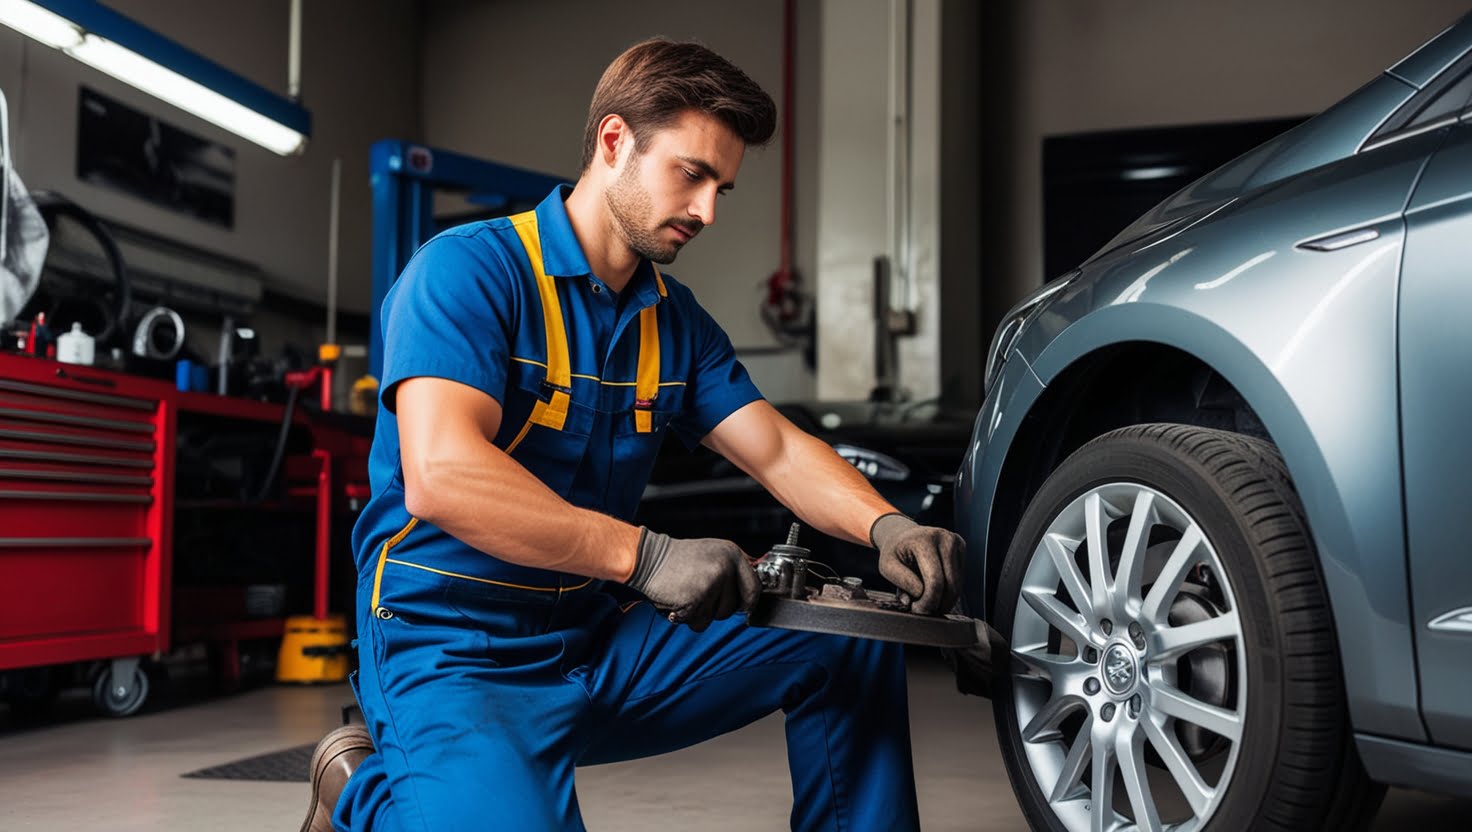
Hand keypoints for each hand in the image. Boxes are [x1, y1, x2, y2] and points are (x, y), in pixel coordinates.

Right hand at [623, 529, 761, 630]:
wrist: (648, 558)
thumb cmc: (676, 559)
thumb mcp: (711, 554)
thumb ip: (731, 570)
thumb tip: (750, 594)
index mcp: (732, 553)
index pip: (754, 586)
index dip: (748, 601)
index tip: (743, 608)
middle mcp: (725, 566)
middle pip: (734, 607)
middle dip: (718, 609)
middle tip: (700, 594)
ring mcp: (712, 582)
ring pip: (716, 617)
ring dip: (701, 614)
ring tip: (687, 594)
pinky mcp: (697, 597)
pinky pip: (699, 622)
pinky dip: (687, 617)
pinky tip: (678, 599)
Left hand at [871, 513, 963, 614]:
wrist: (903, 535)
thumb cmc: (895, 552)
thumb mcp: (886, 566)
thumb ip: (902, 581)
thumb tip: (919, 596)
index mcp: (924, 541)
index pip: (934, 580)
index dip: (927, 602)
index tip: (916, 609)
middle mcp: (944, 538)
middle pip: (950, 584)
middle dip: (938, 604)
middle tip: (924, 611)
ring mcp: (955, 541)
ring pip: (957, 584)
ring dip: (945, 601)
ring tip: (928, 603)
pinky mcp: (961, 547)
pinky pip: (959, 579)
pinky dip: (948, 591)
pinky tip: (935, 590)